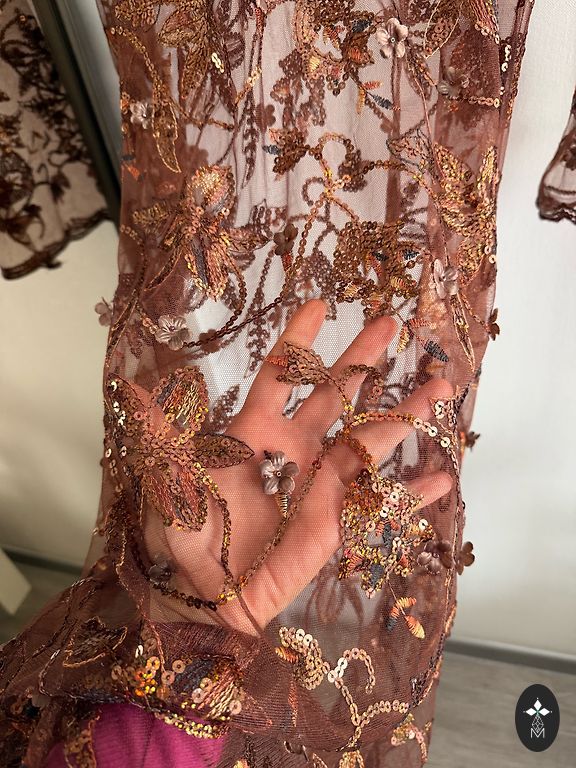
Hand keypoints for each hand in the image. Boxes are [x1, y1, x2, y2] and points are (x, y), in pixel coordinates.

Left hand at [151, 299, 452, 634]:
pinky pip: (379, 503)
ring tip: (439, 385)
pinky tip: (444, 478)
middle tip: (391, 323)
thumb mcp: (174, 487)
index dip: (297, 341)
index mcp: (253, 434)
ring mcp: (320, 483)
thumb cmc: (191, 540)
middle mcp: (293, 449)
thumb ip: (166, 440)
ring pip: (367, 440)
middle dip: (361, 360)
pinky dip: (411, 494)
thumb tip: (133, 390)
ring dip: (403, 414)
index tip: (320, 305)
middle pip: (334, 396)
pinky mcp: (337, 519)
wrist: (213, 596)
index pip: (280, 377)